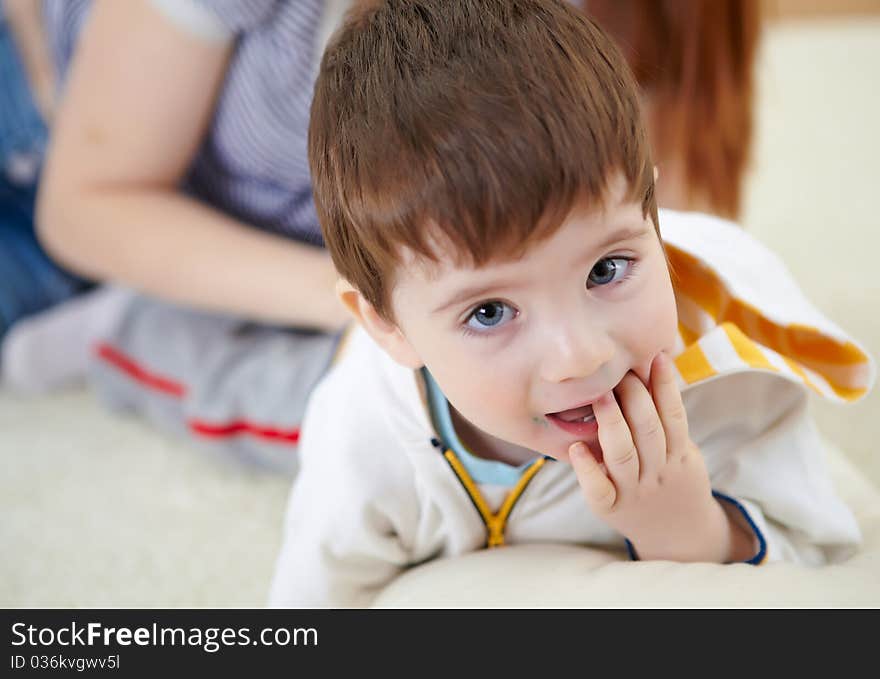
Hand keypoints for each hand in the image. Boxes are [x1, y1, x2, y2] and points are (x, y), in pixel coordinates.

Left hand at [569, 352, 752, 562]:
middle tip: (619, 368)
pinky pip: (599, 489)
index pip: (674, 415)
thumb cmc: (672, 479)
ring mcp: (634, 491)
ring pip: (623, 454)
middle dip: (635, 396)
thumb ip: (669, 421)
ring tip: (597, 393)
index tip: (655, 357)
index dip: (666, 385)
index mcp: (678, 455)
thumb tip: (654, 366)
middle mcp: (657, 472)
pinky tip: (576, 448)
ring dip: (610, 421)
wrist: (678, 534)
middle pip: (648, 430)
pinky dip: (587, 468)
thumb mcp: (683, 451)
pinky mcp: (610, 507)